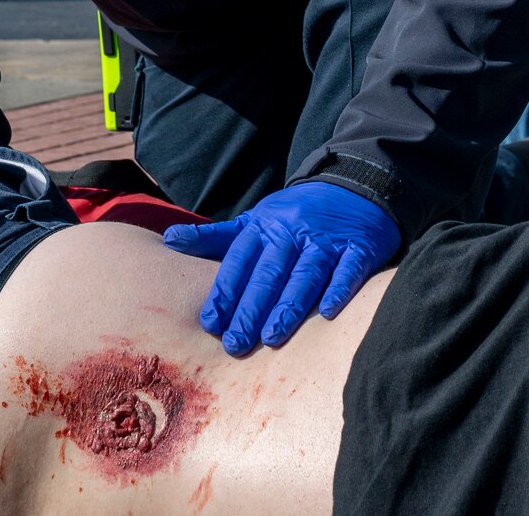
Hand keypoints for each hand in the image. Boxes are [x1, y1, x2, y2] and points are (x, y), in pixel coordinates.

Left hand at [162, 181, 399, 355]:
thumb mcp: (254, 221)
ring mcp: (327, 239)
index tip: (210, 323)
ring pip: (306, 273)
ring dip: (289, 305)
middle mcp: (294, 231)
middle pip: (270, 272)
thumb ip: (215, 237)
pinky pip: (349, 269)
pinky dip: (339, 289)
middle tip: (235, 343)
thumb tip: (169, 239)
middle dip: (251, 308)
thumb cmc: (294, 215)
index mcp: (265, 226)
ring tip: (272, 337)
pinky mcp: (359, 246)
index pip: (241, 262)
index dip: (225, 292)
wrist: (353, 187)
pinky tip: (328, 312)